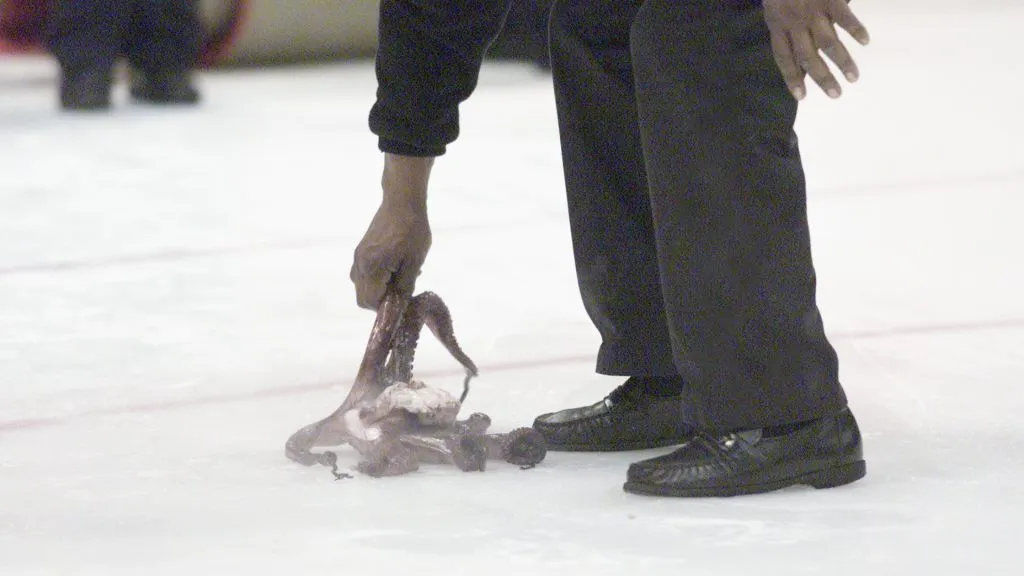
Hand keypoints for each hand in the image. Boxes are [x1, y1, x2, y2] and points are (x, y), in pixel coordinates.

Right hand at [350, 155, 433, 308]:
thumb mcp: (414, 261)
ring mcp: (358, 256)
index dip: (385, 309)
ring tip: (399, 280)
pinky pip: (363, 274)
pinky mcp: (361, 250)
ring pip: (361, 286)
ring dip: (378, 290)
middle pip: (362, 297)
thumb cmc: (412, 230)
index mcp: (371, 267)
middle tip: (401, 294)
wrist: (401, 202)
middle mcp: (360, 264)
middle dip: (381, 301)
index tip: (402, 304)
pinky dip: (375, 279)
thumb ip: (405, 286)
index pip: (370, 301)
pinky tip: (393, 270)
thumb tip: (399, 306)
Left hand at [763, 0, 869, 99]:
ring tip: (853, 78)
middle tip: (835, 95)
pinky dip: (855, 28)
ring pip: (827, 42)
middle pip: (807, 56)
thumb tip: (797, 49)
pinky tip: (865, 41)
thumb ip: (784, 24)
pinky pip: (844, 16)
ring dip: (841, 61)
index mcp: (777, 24)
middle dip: (821, 78)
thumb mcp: (773, 3)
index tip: (801, 97)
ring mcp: (812, 10)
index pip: (783, 57)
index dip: (792, 77)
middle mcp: (794, 22)